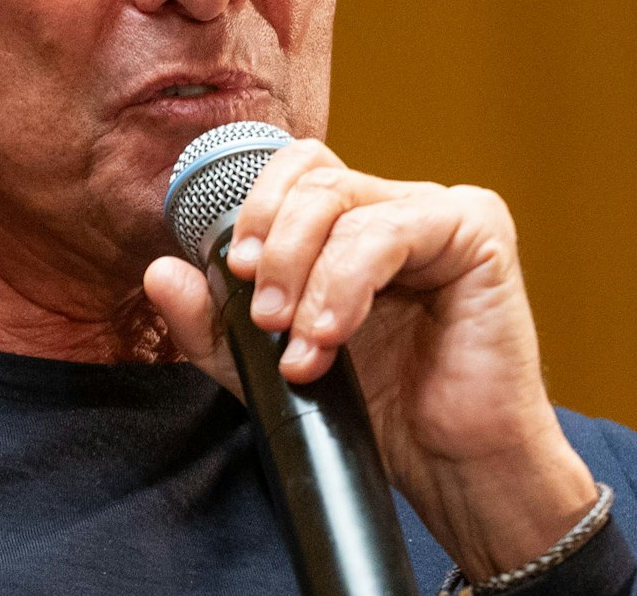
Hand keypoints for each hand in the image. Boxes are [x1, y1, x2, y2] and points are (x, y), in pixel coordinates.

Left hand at [142, 139, 598, 578]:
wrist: (454, 466)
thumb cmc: (383, 410)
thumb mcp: (272, 366)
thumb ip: (216, 322)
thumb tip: (160, 272)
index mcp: (354, 223)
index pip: (296, 171)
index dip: (255, 206)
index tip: (232, 268)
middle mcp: (397, 205)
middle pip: (313, 179)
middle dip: (272, 247)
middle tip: (265, 318)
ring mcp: (438, 212)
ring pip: (343, 202)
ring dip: (305, 279)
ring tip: (301, 347)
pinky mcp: (476, 230)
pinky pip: (391, 230)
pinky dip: (345, 284)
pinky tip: (332, 335)